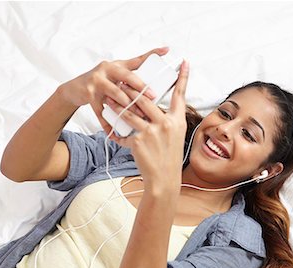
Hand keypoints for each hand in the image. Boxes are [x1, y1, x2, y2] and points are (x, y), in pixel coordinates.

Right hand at [58, 47, 169, 136]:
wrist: (75, 89)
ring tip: (138, 115)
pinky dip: (108, 122)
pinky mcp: (88, 94)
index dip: (151, 53)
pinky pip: (101, 110)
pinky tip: (114, 130)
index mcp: (117, 65)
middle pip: (126, 76)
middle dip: (140, 87)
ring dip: (127, 105)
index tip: (166, 51)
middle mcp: (106, 70)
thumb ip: (132, 80)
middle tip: (153, 96)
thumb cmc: (101, 83)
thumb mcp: (116, 78)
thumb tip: (153, 90)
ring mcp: (96, 81)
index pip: (137, 59)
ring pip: (115, 93)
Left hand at [107, 61, 189, 194]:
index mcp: (177, 121)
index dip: (183, 77)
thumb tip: (152, 108)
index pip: (181, 95)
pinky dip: (117, 132)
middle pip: (146, 99)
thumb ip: (166, 121)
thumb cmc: (169, 157)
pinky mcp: (139, 141)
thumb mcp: (175, 137)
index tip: (183, 62)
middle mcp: (166, 124)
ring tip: (109, 99)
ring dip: (117, 105)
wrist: (164, 178)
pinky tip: (110, 131)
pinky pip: (124, 132)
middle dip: (132, 89)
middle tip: (122, 81)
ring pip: (130, 112)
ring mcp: (152, 132)